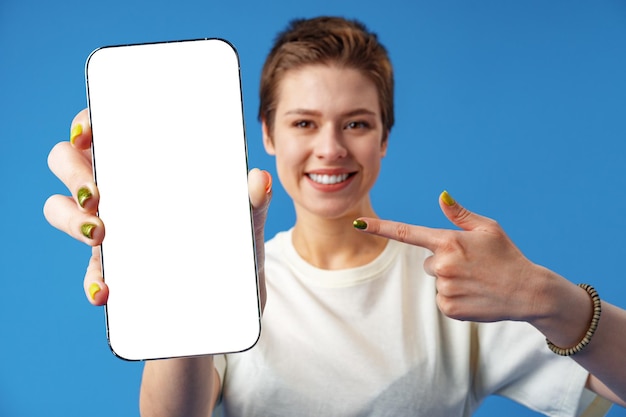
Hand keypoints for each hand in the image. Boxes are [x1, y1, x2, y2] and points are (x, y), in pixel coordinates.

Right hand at [44, 109, 272, 309]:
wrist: (229, 300)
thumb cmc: (233, 248)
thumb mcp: (247, 224)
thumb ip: (253, 203)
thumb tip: (259, 179)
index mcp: (150, 169)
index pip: (108, 131)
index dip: (88, 123)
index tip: (89, 132)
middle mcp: (121, 193)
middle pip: (69, 162)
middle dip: (72, 171)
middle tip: (96, 192)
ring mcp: (111, 230)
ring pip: (61, 209)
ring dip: (69, 217)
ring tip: (99, 234)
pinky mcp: (112, 270)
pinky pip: (89, 271)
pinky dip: (91, 280)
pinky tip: (105, 291)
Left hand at [355, 191, 541, 322]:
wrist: (528, 292)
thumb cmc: (507, 256)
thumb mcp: (488, 229)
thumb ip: (460, 215)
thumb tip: (440, 196)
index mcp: (449, 241)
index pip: (407, 233)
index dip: (380, 228)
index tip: (358, 224)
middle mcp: (443, 264)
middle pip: (428, 262)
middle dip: (445, 263)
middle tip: (471, 267)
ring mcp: (444, 288)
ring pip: (436, 281)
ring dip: (451, 281)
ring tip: (476, 281)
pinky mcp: (448, 308)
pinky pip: (441, 299)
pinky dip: (455, 298)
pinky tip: (474, 295)